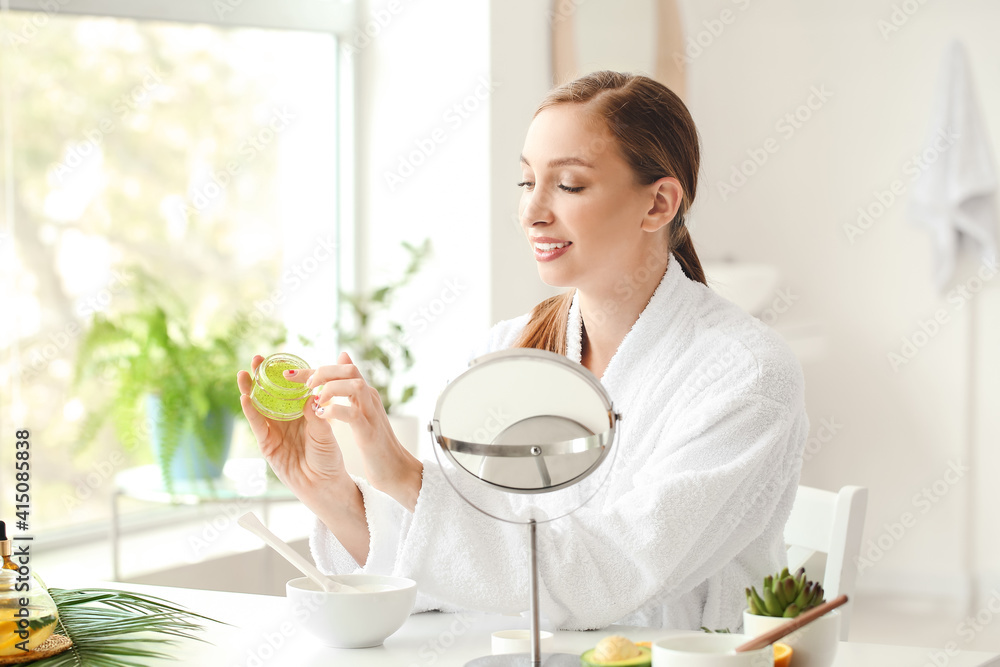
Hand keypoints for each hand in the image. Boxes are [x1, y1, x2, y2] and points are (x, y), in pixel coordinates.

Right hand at [236, 355, 348, 501]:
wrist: (323, 484)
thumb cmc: (328, 458)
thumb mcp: (325, 433)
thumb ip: (316, 416)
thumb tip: (310, 397)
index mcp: (302, 413)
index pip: (290, 390)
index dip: (283, 375)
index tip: (280, 359)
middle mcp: (286, 420)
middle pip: (271, 394)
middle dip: (262, 377)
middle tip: (257, 359)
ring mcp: (275, 431)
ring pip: (259, 407)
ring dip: (250, 390)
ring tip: (244, 374)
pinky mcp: (267, 444)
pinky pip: (258, 425)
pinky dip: (251, 412)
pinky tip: (245, 398)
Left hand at [303, 351, 422, 510]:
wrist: (395, 468)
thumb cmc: (374, 442)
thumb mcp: (361, 413)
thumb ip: (350, 393)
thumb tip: (339, 371)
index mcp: (365, 394)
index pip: (342, 369)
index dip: (315, 370)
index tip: (292, 375)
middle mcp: (370, 398)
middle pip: (349, 370)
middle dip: (322, 373)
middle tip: (304, 386)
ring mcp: (371, 414)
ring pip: (354, 385)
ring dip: (330, 388)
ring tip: (314, 400)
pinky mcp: (369, 432)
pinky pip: (353, 414)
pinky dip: (335, 411)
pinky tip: (321, 416)